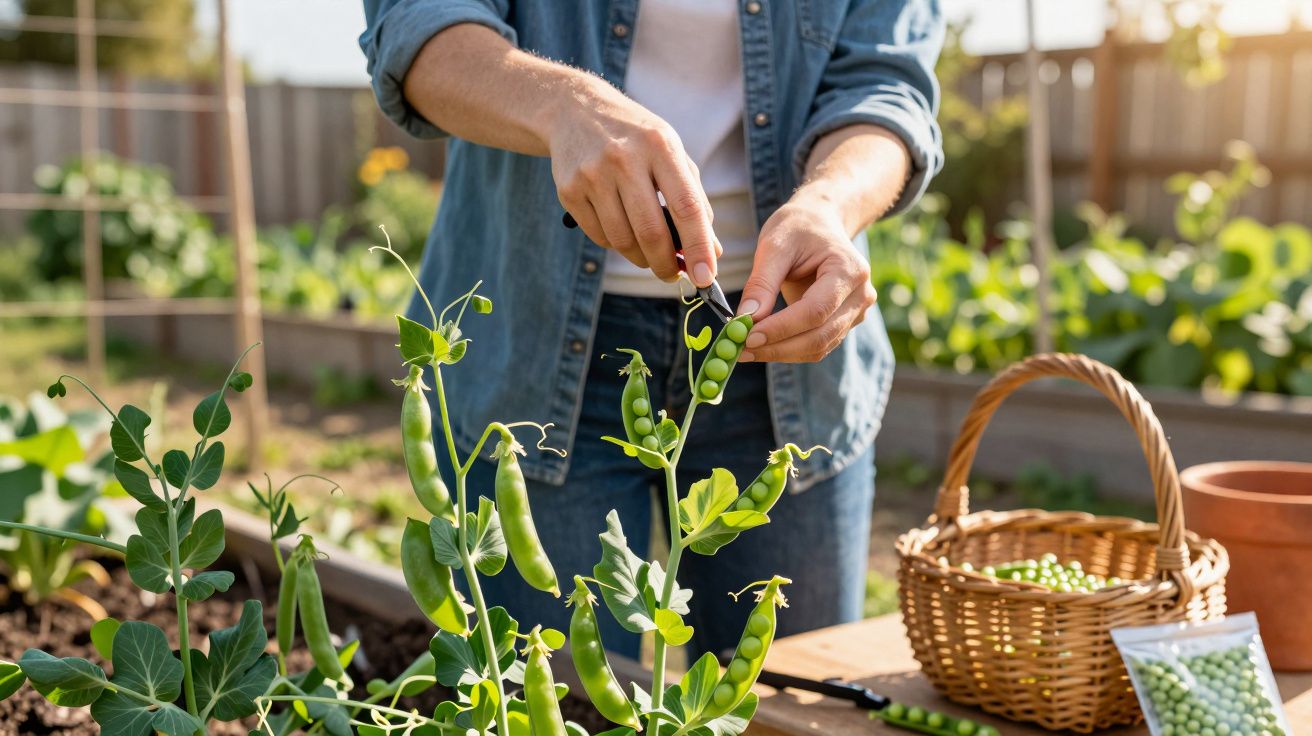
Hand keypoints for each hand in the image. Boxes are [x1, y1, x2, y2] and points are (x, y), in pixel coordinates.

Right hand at [546, 79, 718, 285]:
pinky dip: (616, 244)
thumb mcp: (671, 153)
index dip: (699, 246)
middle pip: (651, 232)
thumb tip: (712, 251)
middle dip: (667, 264)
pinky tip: (622, 230)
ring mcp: (593, 174)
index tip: (706, 277)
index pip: (687, 206)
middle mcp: (625, 158)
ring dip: (641, 258)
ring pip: (623, 240)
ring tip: (649, 253)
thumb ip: (694, 200)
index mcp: (660, 146)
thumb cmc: (636, 139)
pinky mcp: (569, 191)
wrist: (576, 111)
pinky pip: (600, 237)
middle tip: (674, 275)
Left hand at [736, 198, 876, 362]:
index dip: (782, 328)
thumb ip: (762, 283)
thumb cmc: (798, 228)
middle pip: (820, 335)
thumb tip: (745, 320)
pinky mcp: (843, 323)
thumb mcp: (775, 244)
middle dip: (778, 347)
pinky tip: (762, 345)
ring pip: (818, 347)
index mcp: (849, 270)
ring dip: (780, 353)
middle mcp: (860, 295)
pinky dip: (788, 349)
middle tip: (740, 350)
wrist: (820, 224)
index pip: (816, 310)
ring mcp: (856, 312)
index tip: (748, 336)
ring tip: (744, 350)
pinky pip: (816, 345)